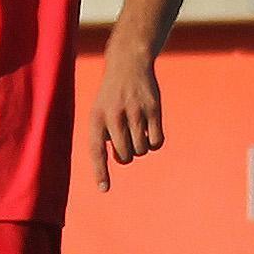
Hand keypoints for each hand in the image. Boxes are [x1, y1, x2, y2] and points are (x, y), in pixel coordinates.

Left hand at [89, 45, 166, 190]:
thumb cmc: (112, 95)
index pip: (96, 150)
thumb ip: (104, 136)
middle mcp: (114, 116)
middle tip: (126, 141)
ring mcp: (135, 112)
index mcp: (96, 118)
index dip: (100, 171)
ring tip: (137, 131)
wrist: (129, 64)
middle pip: (125, 156)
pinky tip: (150, 132)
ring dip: (141, 148)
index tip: (104, 189)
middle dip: (127, 155)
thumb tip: (120, 158)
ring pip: (141, 150)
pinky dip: (155, 143)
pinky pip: (157, 142)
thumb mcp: (99, 111)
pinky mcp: (154, 109)